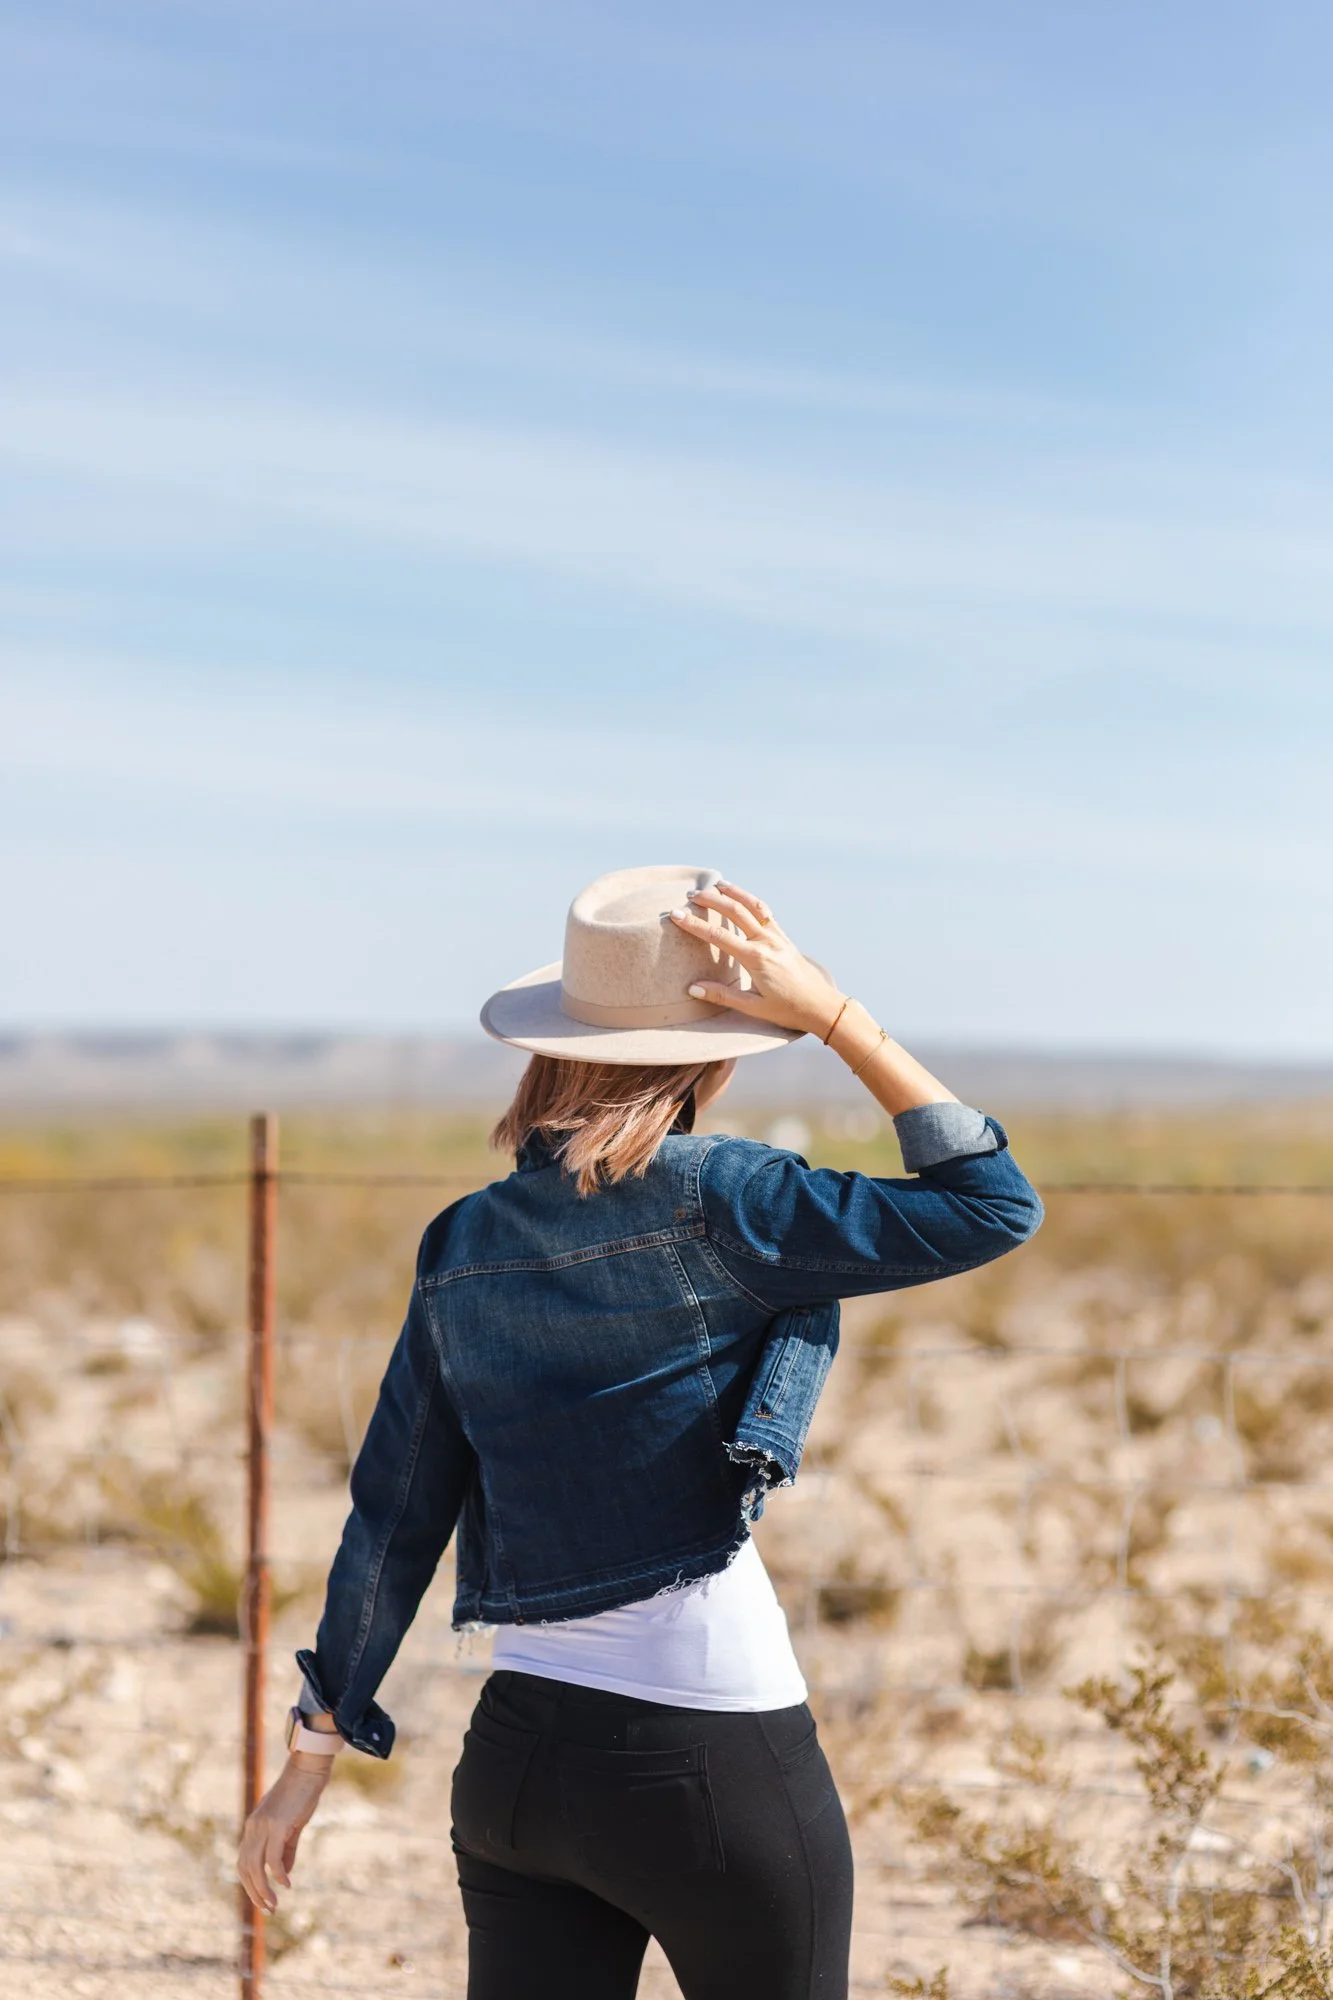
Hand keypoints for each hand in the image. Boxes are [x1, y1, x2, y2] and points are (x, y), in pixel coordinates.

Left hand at [237, 1756, 331, 1913]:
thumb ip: (286, 1849)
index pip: (243, 1863)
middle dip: (254, 1893)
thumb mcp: (291, 1825)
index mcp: (253, 1827)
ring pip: (255, 1867)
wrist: (308, 1767)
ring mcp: (264, 1826)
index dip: (250, 1885)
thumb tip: (284, 1874)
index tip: (263, 1901)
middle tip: (268, 1910)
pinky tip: (286, 1884)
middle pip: (245, 1869)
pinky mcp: (278, 1825)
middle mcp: (253, 1827)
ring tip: (274, 1905)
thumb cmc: (301, 1794)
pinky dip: (278, 1874)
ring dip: (263, 1890)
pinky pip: (273, 1857)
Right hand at [669, 880, 843, 1037]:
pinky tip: (741, 897)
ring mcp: (777, 937)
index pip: (718, 936)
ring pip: (752, 906)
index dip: (695, 924)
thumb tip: (693, 988)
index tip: (676, 915)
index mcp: (756, 958)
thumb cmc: (788, 1009)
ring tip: (715, 885)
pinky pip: (765, 912)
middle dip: (711, 901)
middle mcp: (767, 942)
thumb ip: (722, 995)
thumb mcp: (753, 1007)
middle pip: (735, 912)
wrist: (821, 1006)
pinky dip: (751, 900)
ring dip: (733, 893)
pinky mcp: (784, 938)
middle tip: (690, 895)